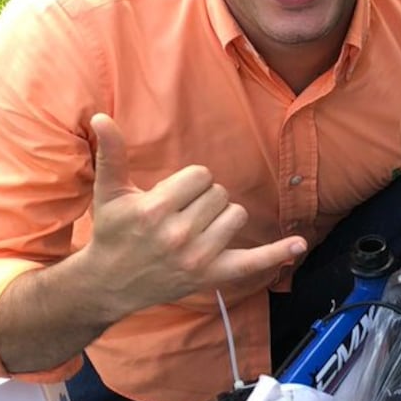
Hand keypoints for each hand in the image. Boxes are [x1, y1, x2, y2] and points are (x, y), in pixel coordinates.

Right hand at [87, 115, 306, 313]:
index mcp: (155, 210)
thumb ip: (110, 152)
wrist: (108, 283)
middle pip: (220, 194)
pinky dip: (277, 253)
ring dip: (222, 217)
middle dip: (203, 199)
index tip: (171, 196)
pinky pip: (252, 262)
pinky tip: (299, 243)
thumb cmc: (112, 232)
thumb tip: (102, 116)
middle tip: (178, 214)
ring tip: (195, 228)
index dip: (189, 182)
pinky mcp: (210, 275)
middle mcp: (178, 235)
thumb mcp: (109, 191)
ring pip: (236, 216)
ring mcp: (197, 258)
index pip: (201, 176)